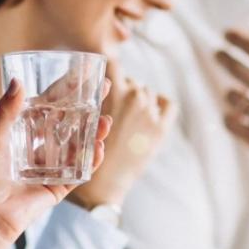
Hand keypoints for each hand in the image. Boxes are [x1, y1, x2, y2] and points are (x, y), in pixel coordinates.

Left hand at [0, 79, 109, 248]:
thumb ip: (5, 111)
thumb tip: (17, 81)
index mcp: (24, 133)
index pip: (50, 106)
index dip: (67, 90)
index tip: (85, 74)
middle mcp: (39, 147)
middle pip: (70, 123)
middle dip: (88, 107)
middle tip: (106, 88)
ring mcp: (51, 168)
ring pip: (79, 146)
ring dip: (94, 133)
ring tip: (105, 121)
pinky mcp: (58, 187)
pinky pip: (79, 172)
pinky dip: (91, 161)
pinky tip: (98, 148)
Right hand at [66, 59, 174, 209]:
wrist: (101, 185)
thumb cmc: (84, 155)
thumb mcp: (80, 118)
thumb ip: (88, 96)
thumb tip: (91, 76)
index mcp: (112, 91)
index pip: (113, 63)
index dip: (109, 70)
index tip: (104, 79)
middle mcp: (133, 97)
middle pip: (131, 81)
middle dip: (123, 91)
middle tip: (113, 111)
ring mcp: (149, 112)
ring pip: (147, 93)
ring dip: (139, 101)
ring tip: (127, 120)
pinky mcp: (161, 128)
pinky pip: (168, 104)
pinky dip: (160, 105)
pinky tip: (151, 114)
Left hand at [216, 28, 248, 195]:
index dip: (238, 39)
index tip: (226, 33)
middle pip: (239, 69)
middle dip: (224, 58)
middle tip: (218, 54)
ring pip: (233, 97)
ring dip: (232, 92)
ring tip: (238, 93)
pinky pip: (230, 122)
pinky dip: (229, 116)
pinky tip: (235, 114)